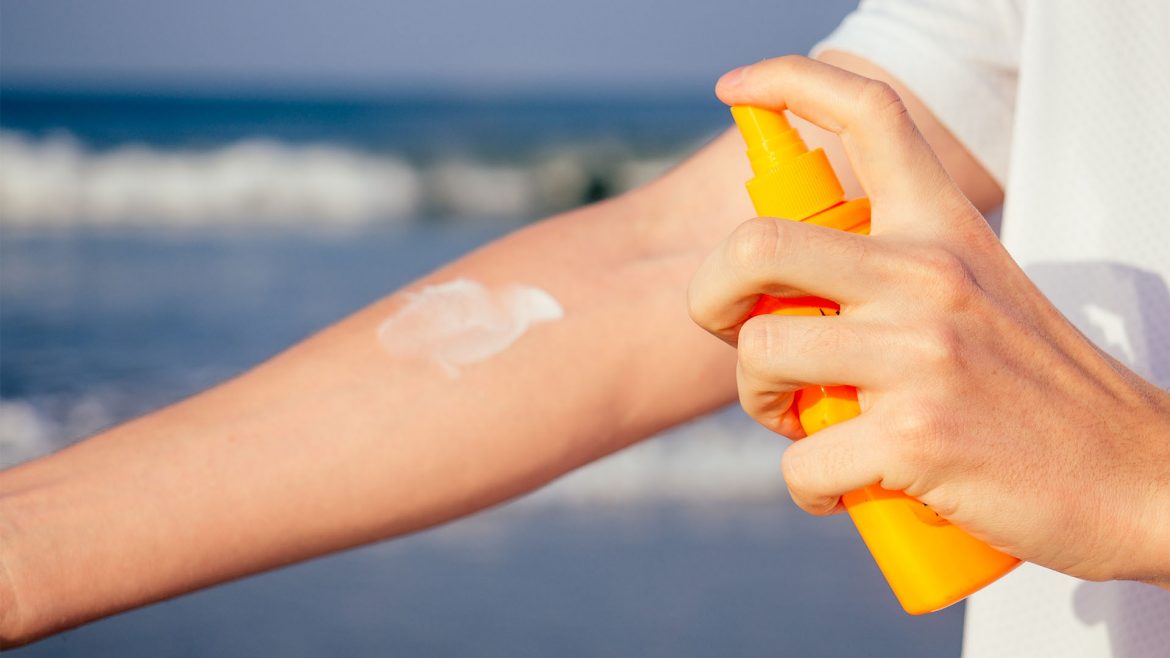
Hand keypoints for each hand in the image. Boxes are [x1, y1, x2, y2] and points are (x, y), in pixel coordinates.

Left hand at [687, 56, 1169, 585]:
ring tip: (801, 421)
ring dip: (759, 400)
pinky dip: (806, 486)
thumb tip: (789, 294)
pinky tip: (838, 487)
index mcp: (943, 228)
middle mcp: (928, 275)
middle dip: (708, 297)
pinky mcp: (916, 436)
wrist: (1132, 474)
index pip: (869, 112)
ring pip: (761, 354)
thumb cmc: (1037, 390)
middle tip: (732, 331)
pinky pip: (801, 463)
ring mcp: (921, 354)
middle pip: (755, 246)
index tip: (736, 89)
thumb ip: (895, 272)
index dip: (788, 82)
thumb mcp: (976, 292)